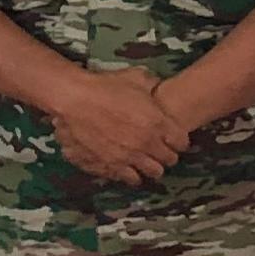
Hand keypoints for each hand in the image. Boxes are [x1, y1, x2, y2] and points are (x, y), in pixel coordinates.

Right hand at [49, 68, 189, 186]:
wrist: (73, 100)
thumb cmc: (104, 86)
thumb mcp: (134, 77)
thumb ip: (151, 84)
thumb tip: (156, 86)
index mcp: (157, 123)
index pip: (181, 142)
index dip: (178, 139)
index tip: (172, 137)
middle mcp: (146, 145)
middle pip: (169, 161)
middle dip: (166, 155)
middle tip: (158, 149)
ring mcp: (127, 159)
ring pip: (151, 174)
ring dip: (149, 167)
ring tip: (142, 160)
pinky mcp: (108, 167)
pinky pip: (126, 178)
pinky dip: (127, 173)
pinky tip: (123, 164)